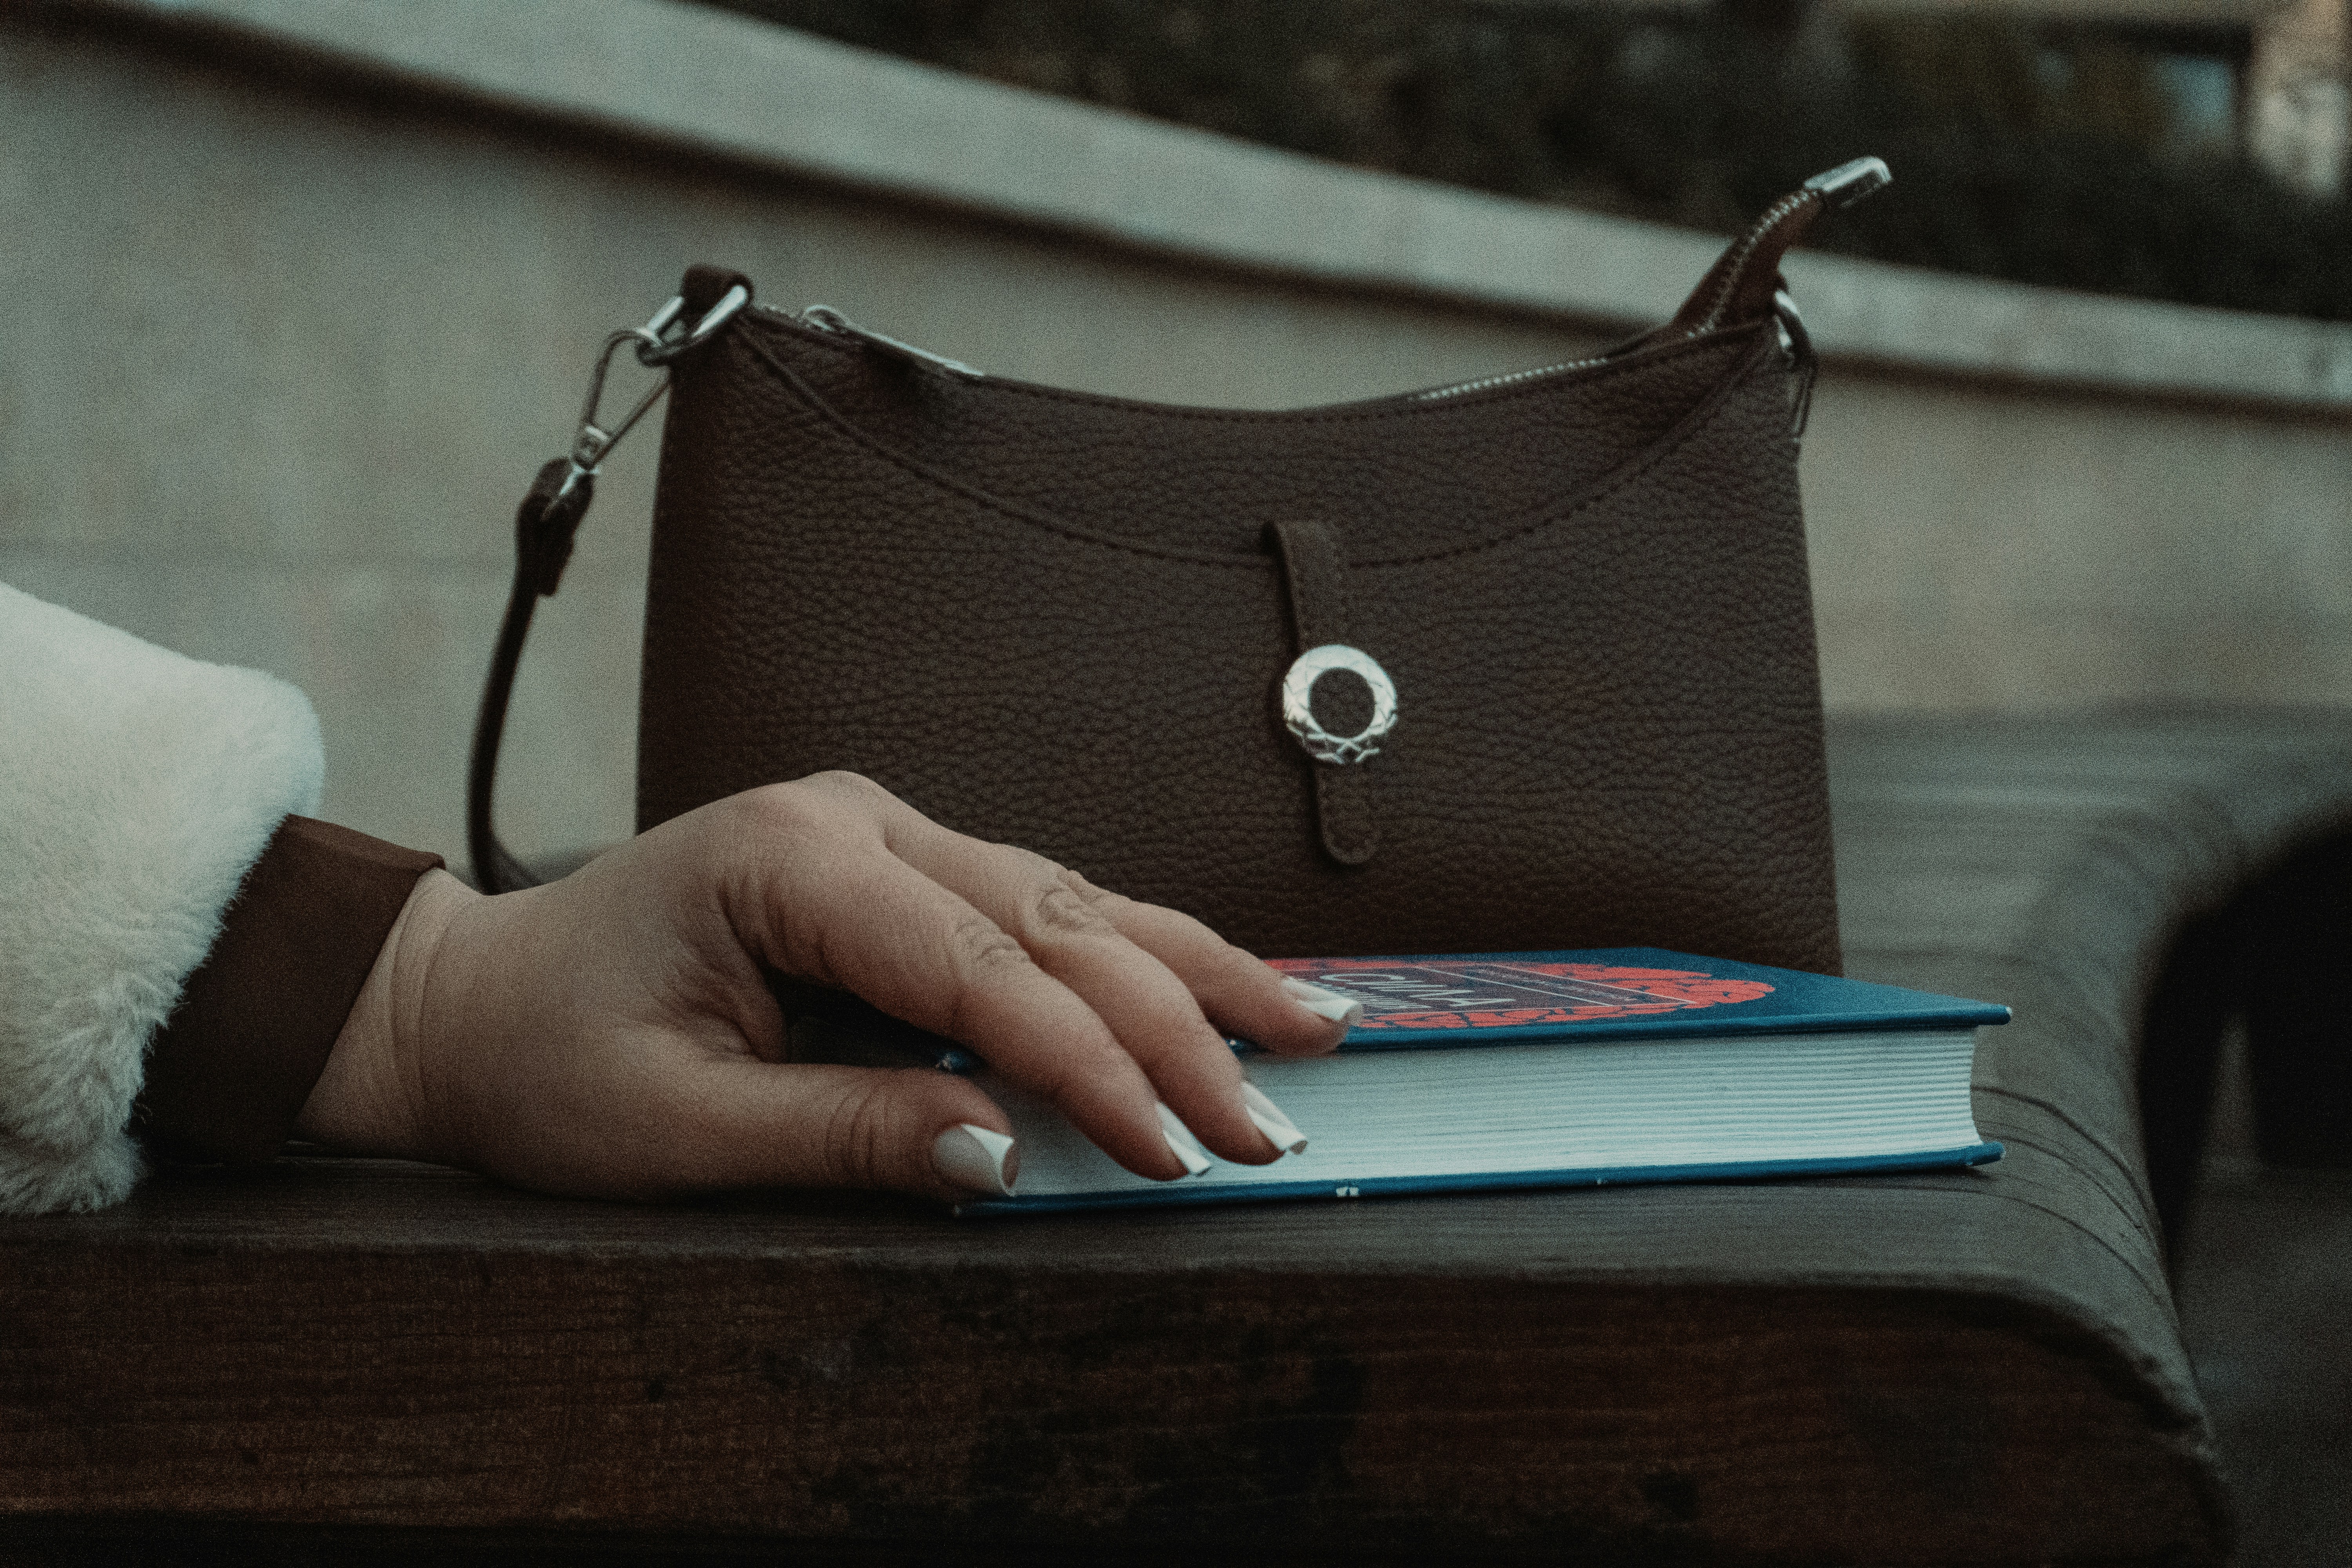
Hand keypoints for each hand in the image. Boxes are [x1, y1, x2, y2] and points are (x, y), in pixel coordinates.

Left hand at [294, 772, 1350, 1200]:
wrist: (471, 1001)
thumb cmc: (547, 1060)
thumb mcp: (669, 1129)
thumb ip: (840, 1134)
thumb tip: (1001, 1156)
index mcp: (789, 857)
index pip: (978, 965)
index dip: (1086, 1061)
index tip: (1170, 1145)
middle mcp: (854, 822)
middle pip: (1054, 917)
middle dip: (1175, 1022)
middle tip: (1272, 1116)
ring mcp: (883, 836)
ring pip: (1072, 900)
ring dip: (1188, 973)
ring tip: (1305, 1026)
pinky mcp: (900, 873)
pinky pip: (1039, 913)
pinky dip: (1132, 959)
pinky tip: (1216, 986)